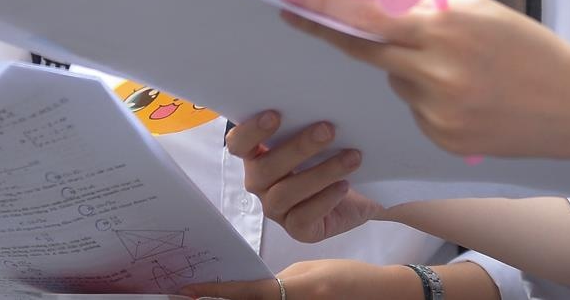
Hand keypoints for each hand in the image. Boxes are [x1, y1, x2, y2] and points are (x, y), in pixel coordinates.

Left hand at [186, 258, 417, 299]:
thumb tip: (256, 290)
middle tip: (194, 297)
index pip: (246, 293)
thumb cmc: (347, 276)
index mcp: (295, 291)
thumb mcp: (310, 272)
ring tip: (214, 298)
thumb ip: (282, 282)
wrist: (380, 294)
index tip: (189, 290)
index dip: (216, 293)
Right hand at [227, 111, 382, 241]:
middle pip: (265, 169)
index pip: (239, 144)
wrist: (362, 193)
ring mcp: (277, 209)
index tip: (275, 115)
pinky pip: (302, 218)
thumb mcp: (323, 138)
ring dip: (320, 173)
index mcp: (258, 155)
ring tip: (351, 157)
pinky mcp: (298, 230)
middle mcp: (261, 183)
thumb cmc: (332, 156)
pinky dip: (324, 199)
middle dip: (298, 148)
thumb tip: (324, 100)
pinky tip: (344, 186)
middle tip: (327, 129)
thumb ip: (312, 121)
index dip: (251, 131)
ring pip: (284, 194)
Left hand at [279, 0, 569, 157]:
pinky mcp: (444, 140)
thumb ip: (428, 11)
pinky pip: (416, 110)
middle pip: (368, 52)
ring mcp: (437, 113)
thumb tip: (382, 8)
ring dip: (410, 68)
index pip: (368, 18)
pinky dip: (430, 98)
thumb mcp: (480, 12)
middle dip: (339, 34)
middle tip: (305, 15)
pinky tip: (469, 97)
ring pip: (397, 80)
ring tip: (462, 68)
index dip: (324, 7)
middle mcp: (434, 75)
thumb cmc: (529, 48)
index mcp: (443, 31)